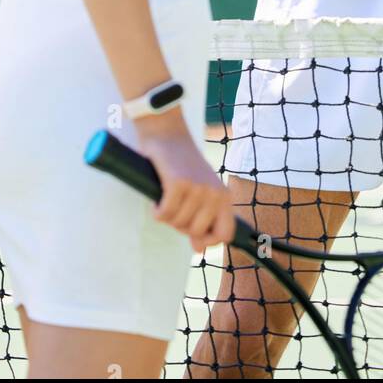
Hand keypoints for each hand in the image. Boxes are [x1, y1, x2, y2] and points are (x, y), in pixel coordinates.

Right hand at [136, 113, 235, 251]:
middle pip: (196, 232)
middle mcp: (214, 193)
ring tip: (166, 197)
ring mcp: (197, 188)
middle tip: (174, 207)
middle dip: (180, 226)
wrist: (168, 132)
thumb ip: (202, 218)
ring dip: (166, 216)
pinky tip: (157, 198)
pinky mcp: (178, 183)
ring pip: (178, 224)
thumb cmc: (182, 164)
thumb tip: (199, 250)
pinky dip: (156, 210)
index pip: (225, 234)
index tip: (193, 235)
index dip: (208, 242)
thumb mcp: (200, 190)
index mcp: (224, 196)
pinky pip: (164, 214)